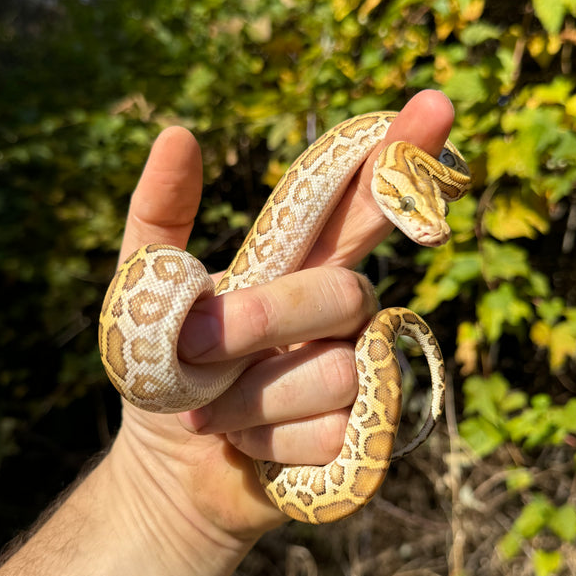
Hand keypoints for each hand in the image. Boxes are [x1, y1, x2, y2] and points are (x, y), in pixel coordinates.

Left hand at [106, 90, 454, 546]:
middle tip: (192, 353)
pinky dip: (268, 448)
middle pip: (344, 292)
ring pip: (335, 373)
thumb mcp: (140, 293)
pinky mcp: (364, 437)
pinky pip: (333, 435)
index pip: (354, 201)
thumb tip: (177, 131)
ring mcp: (360, 373)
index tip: (435, 105)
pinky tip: (251, 449)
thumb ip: (157, 219)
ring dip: (249, 402)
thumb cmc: (161, 372)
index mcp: (295, 265)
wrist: (167, 470)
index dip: (395, 156)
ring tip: (214, 414)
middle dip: (262, 323)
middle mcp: (339, 312)